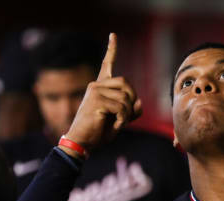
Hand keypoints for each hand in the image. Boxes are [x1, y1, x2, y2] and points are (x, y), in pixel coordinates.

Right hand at [61, 33, 141, 156]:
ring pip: (126, 99)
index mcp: (100, 87)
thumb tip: (140, 103)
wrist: (82, 142)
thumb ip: (131, 111)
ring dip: (127, 115)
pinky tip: (113, 126)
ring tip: (117, 123)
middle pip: (126, 84)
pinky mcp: (97, 101)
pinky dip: (123, 120)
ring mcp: (95, 92)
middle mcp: (96, 86)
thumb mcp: (119, 120)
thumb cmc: (99, 131)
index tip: (113, 35)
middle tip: (126, 116)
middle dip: (132, 101)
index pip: (107, 65)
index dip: (111, 50)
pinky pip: (122, 108)